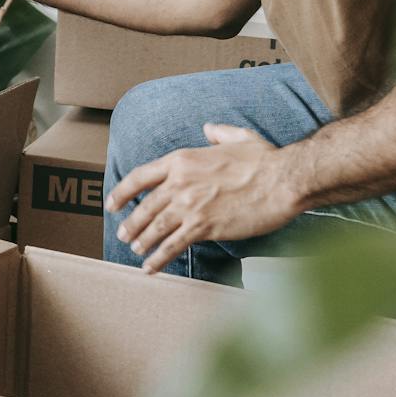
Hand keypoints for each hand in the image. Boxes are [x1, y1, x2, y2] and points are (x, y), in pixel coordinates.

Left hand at [105, 123, 306, 273]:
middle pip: (145, 206)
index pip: (140, 176)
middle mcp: (180, 182)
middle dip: (131, 223)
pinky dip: (158, 258)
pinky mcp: (203, 227)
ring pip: (154, 228)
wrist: (282, 180)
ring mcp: (190, 206)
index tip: (113, 204)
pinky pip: (172, 245)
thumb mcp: (239, 137)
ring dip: (142, 241)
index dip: (122, 192)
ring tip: (136, 250)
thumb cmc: (265, 160)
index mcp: (183, 160)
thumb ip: (219, 133)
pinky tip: (150, 267)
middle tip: (123, 234)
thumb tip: (209, 129)